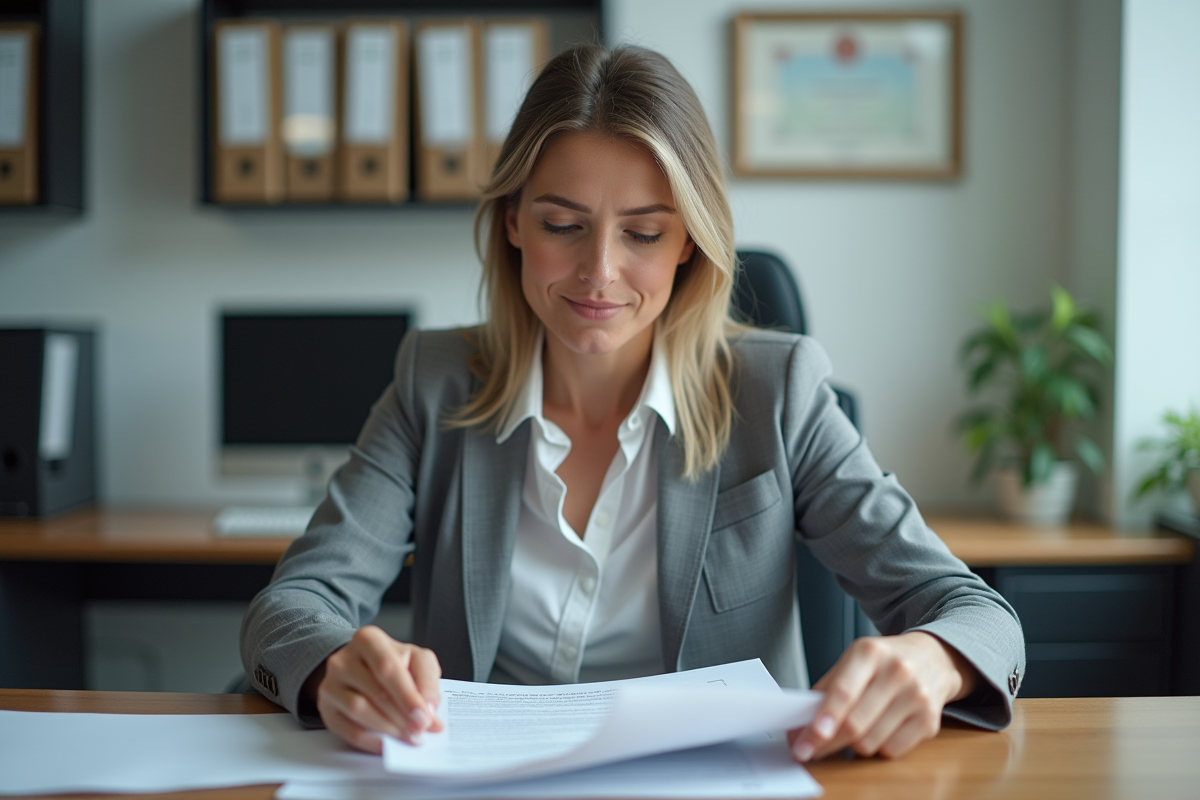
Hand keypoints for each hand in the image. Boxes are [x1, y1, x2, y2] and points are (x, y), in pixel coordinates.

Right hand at [310, 625, 444, 753]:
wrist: (359, 667)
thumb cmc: (391, 662)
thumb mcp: (415, 659)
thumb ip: (427, 679)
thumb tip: (430, 709)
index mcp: (368, 640)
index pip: (388, 668)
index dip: (408, 695)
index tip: (425, 717)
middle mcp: (344, 659)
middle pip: (375, 691)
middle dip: (402, 715)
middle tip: (421, 731)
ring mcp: (330, 684)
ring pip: (359, 710)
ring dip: (388, 728)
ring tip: (409, 737)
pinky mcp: (326, 708)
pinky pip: (347, 729)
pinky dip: (371, 741)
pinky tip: (388, 744)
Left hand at [788, 632, 977, 761]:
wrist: (933, 657)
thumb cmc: (883, 662)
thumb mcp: (854, 660)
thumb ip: (828, 688)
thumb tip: (801, 723)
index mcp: (869, 653)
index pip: (843, 692)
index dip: (824, 718)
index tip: (806, 739)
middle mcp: (897, 672)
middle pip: (855, 724)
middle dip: (827, 743)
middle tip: (808, 750)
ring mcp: (917, 697)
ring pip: (871, 743)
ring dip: (854, 746)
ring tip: (853, 731)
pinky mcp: (930, 720)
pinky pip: (892, 751)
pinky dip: (878, 749)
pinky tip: (879, 731)